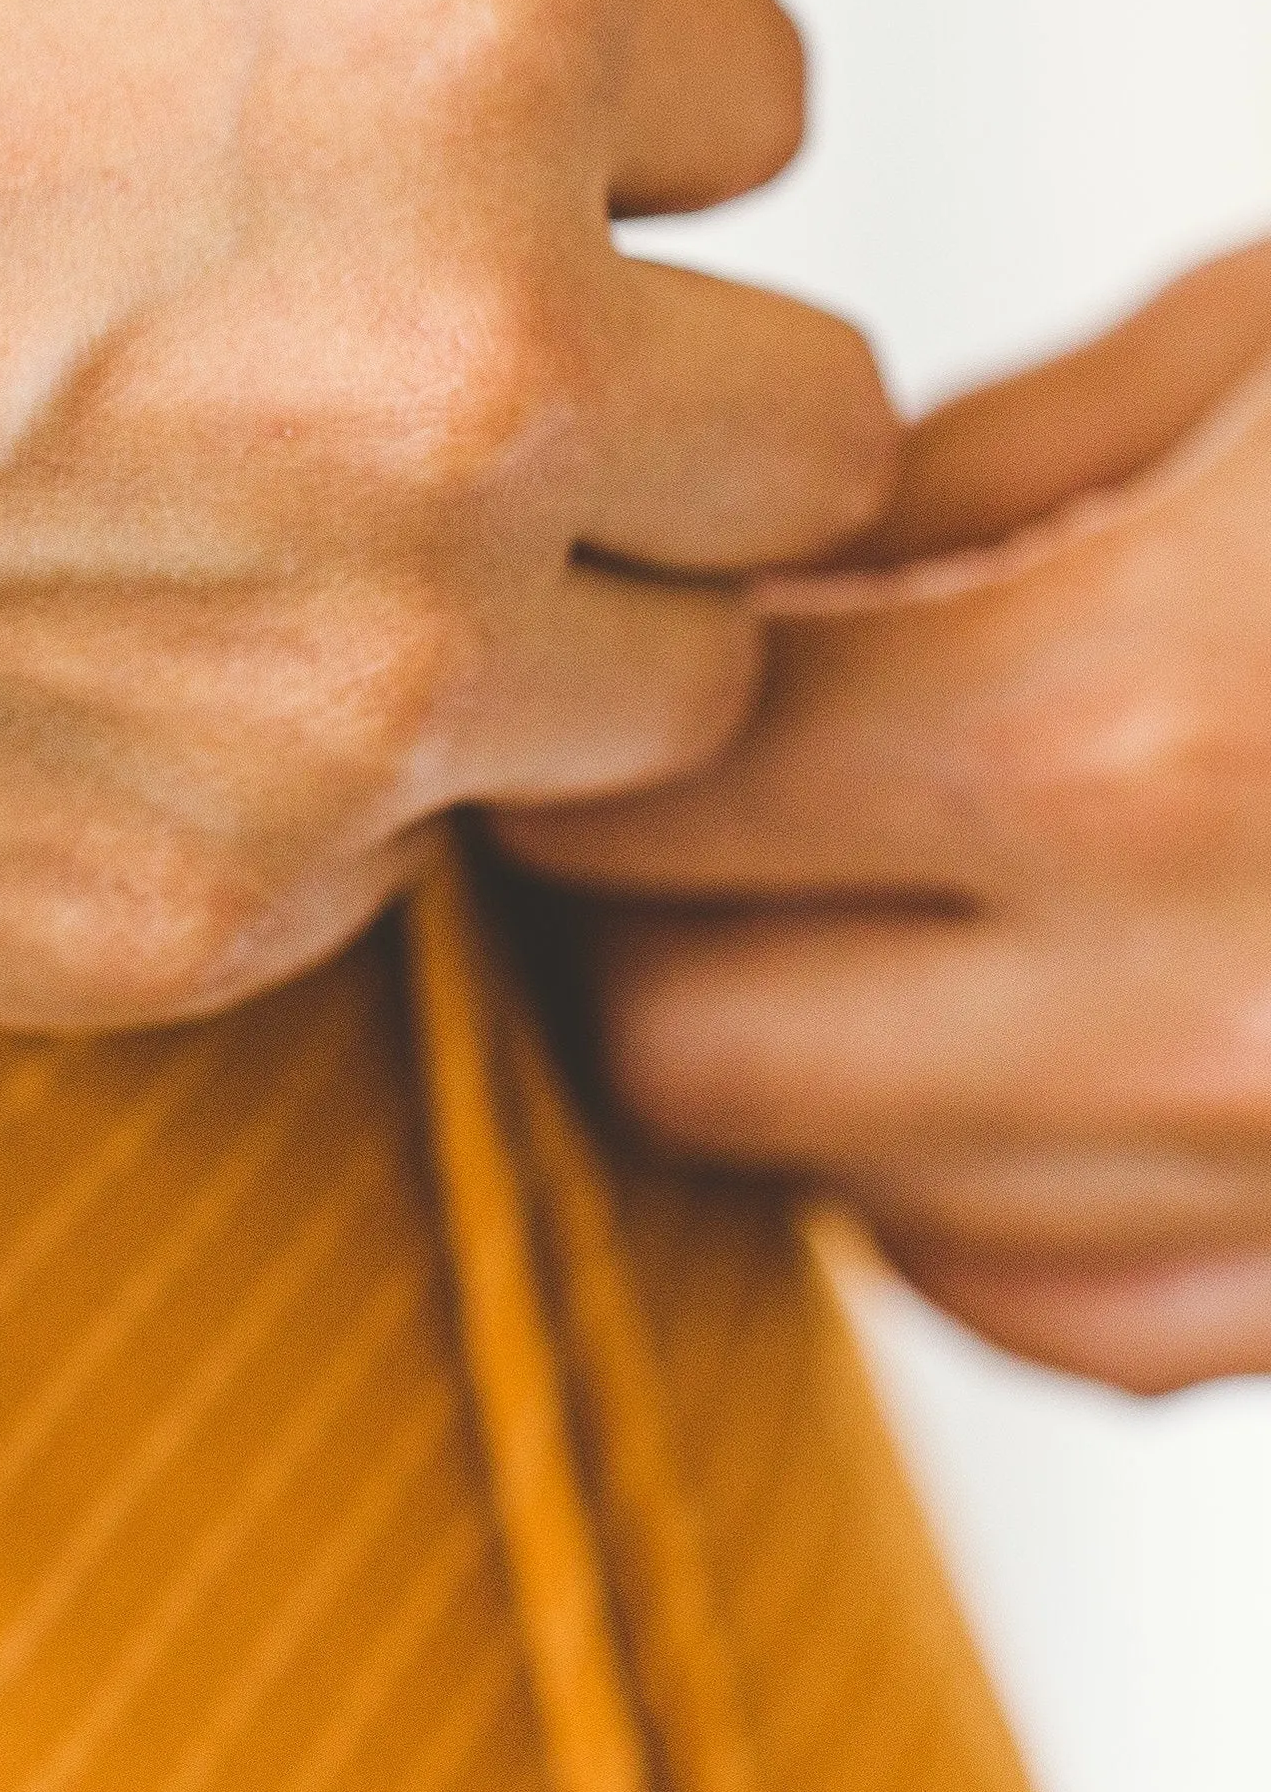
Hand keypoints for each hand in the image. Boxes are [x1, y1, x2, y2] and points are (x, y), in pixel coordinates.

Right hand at [0, 0, 893, 1028]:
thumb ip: (328, 103)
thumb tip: (510, 208)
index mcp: (426, 39)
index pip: (766, 100)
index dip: (610, 130)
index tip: (456, 164)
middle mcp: (457, 371)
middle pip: (803, 433)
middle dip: (634, 407)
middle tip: (370, 385)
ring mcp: (336, 694)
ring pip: (655, 691)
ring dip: (510, 627)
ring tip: (204, 552)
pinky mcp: (176, 924)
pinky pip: (395, 863)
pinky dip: (281, 787)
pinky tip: (22, 687)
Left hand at [495, 242, 1270, 1391]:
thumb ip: (982, 475)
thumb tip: (765, 575)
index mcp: (1128, 735)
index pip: (645, 811)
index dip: (583, 730)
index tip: (601, 662)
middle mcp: (1212, 1019)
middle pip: (691, 1057)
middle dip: (651, 918)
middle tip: (697, 786)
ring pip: (858, 1208)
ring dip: (820, 1057)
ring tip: (895, 886)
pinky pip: (1063, 1316)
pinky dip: (992, 1196)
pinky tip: (1056, 1023)